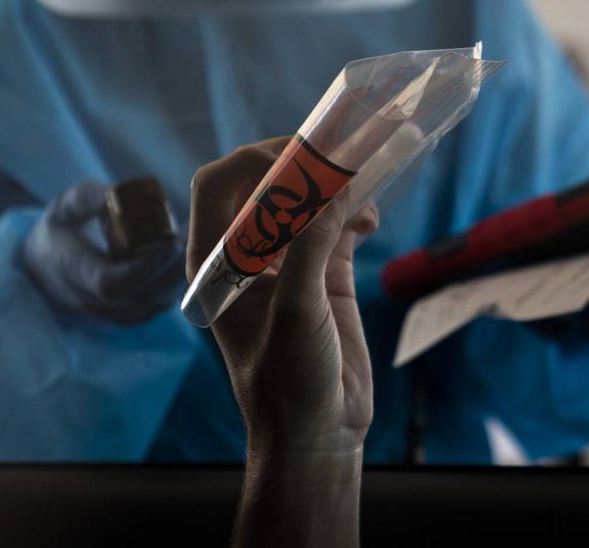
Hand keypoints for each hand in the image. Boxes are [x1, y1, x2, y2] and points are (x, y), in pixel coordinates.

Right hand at [24, 180, 181, 324]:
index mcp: (75, 274)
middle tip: (192, 235)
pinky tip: (192, 255)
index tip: (171, 242)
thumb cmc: (62, 230)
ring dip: (181, 273)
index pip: (113, 283)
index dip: (145, 266)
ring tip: (196, 241)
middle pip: (144, 296)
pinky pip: (162, 304)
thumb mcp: (66, 206)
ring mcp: (116, 314)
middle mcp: (96, 302)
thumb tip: (116, 193)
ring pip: (158, 303)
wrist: (48, 267)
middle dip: (173, 266)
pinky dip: (180, 282)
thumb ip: (89, 198)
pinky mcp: (134, 316)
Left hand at [188, 138, 377, 547]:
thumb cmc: (287, 381)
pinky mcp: (323, 274)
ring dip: (334, 186)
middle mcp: (246, 253)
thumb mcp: (296, 310)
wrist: (318, 433)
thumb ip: (309, 245)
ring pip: (305, 199)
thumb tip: (332, 187)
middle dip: (302, 163)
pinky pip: (336, 224)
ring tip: (366, 189)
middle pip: (265, 183)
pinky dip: (355, 211)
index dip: (253, 160)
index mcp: (215, 261)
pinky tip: (372, 219)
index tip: (299, 158)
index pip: (218, 184)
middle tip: (341, 156)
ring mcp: (286, 261)